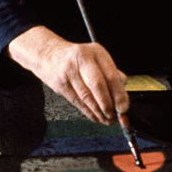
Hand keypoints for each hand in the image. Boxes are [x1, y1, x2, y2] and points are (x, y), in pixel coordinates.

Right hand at [8, 25, 128, 123]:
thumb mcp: (96, 58)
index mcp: (96, 52)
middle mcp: (82, 59)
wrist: (48, 54)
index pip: (110, 76)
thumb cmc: (78, 58)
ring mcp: (69, 72)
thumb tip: (122, 98)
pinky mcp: (60, 84)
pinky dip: (88, 113)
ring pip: (86, 97)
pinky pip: (77, 102)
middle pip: (97, 85)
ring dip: (99, 112)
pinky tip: (96, 117)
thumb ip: (111, 74)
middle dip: (107, 105)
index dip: (118, 95)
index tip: (123, 108)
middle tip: (114, 116)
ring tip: (107, 120)